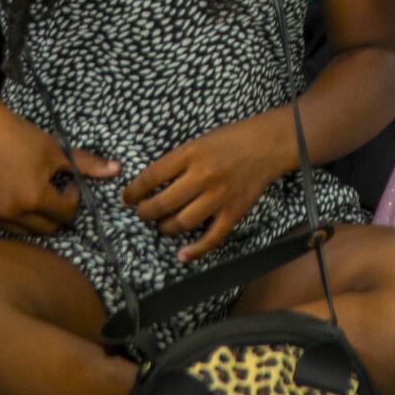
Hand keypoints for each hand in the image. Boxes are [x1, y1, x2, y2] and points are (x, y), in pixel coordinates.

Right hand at [0, 106, 118, 235]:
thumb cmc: (22, 137)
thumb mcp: (57, 150)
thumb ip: (87, 164)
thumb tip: (118, 169)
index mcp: (35, 199)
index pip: (66, 216)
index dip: (72, 199)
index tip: (67, 183)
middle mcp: (13, 213)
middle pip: (47, 228)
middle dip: (56, 213)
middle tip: (53, 190)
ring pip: (24, 230)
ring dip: (35, 217)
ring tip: (34, 191)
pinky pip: (3, 222)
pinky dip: (12, 213)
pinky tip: (12, 191)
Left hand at [124, 116, 280, 262]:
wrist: (267, 144)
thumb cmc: (230, 140)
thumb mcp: (198, 141)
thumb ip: (177, 162)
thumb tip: (150, 184)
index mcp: (191, 153)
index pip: (151, 177)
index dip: (133, 191)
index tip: (126, 198)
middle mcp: (203, 175)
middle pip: (162, 204)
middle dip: (145, 213)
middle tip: (142, 213)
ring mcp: (219, 196)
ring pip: (181, 223)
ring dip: (164, 229)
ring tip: (161, 226)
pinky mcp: (233, 212)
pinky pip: (211, 238)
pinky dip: (195, 251)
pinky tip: (182, 255)